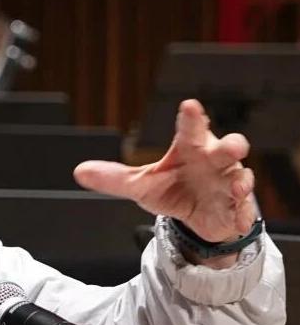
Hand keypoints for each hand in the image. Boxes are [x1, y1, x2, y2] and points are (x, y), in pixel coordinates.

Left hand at [73, 99, 256, 242]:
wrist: (197, 218)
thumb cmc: (173, 188)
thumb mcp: (141, 185)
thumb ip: (114, 177)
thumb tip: (80, 172)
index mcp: (189, 149)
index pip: (190, 130)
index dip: (192, 118)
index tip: (190, 106)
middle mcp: (213, 162)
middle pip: (226, 148)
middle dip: (231, 145)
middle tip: (231, 145)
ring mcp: (228, 184)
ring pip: (241, 176)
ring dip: (242, 180)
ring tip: (236, 185)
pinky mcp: (236, 208)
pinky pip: (243, 210)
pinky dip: (242, 213)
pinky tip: (238, 217)